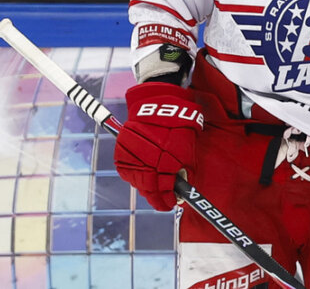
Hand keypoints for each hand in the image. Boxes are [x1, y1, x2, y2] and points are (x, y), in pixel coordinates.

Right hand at [113, 82, 203, 210]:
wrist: (158, 105)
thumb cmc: (179, 127)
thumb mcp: (188, 149)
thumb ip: (185, 170)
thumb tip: (181, 189)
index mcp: (166, 158)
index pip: (165, 188)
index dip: (169, 199)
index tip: (173, 204)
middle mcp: (146, 158)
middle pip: (149, 187)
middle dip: (157, 197)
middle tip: (164, 202)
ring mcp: (131, 156)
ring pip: (138, 181)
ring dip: (147, 187)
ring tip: (156, 191)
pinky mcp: (121, 152)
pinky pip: (128, 172)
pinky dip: (137, 177)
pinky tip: (145, 179)